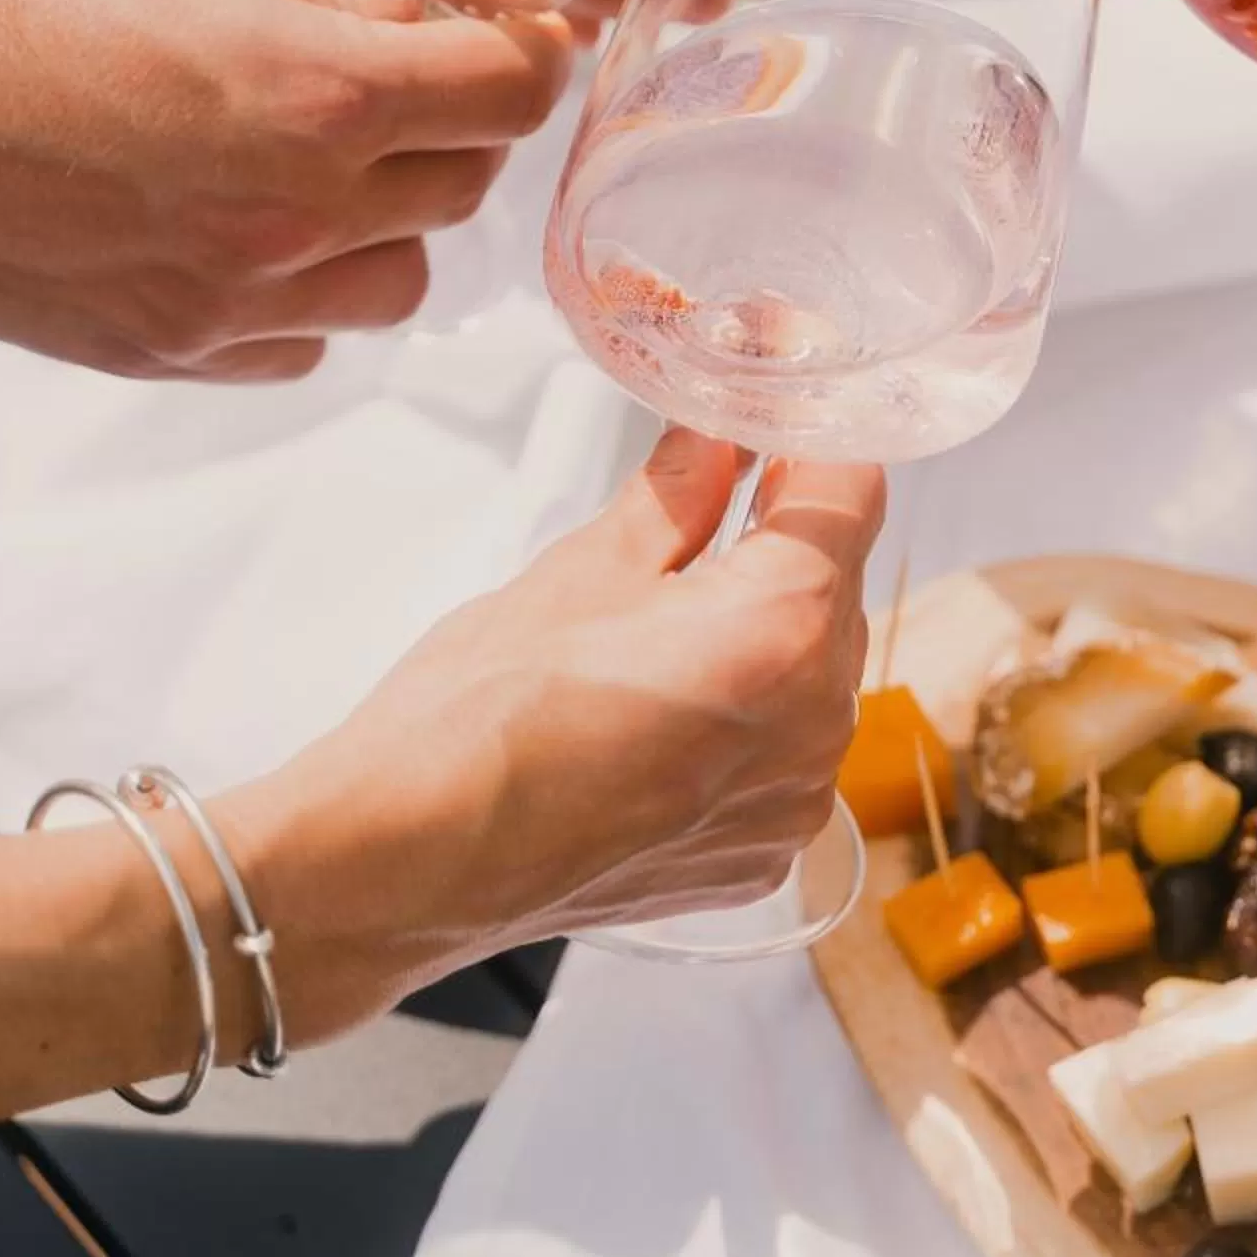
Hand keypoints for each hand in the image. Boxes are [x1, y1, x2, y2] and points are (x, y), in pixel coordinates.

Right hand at [0, 0, 568, 377]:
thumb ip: (329, 7)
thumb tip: (419, 17)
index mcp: (315, 96)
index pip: (507, 95)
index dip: (532, 58)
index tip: (527, 42)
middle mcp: (292, 215)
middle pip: (464, 189)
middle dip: (455, 129)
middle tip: (414, 83)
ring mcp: (230, 301)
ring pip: (398, 284)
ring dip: (389, 223)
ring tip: (323, 165)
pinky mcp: (164, 353)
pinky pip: (299, 346)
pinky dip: (304, 297)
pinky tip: (250, 234)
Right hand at [231, 432, 885, 1038]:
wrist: (406, 865)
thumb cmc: (473, 716)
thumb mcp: (581, 568)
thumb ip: (681, 492)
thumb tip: (721, 432)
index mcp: (778, 631)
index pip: (850, 487)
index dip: (811, 427)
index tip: (779, 392)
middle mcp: (814, 724)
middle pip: (836, 581)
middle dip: (783, 528)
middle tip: (715, 483)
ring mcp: (791, 802)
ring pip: (815, 668)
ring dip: (766, 624)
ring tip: (667, 609)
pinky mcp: (760, 855)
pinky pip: (782, 750)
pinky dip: (745, 712)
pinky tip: (663, 700)